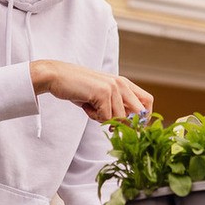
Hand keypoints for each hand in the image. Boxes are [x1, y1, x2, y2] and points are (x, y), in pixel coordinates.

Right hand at [30, 59, 152, 121]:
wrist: (57, 76)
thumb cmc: (78, 88)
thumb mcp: (102, 96)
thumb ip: (117, 107)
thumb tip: (130, 126)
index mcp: (124, 83)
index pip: (147, 101)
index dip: (143, 117)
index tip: (132, 127)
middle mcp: (122, 83)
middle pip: (139, 112)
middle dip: (129, 125)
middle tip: (112, 127)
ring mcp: (113, 87)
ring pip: (120, 119)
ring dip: (105, 120)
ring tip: (92, 108)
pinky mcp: (103, 93)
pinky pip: (106, 118)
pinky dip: (94, 117)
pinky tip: (86, 105)